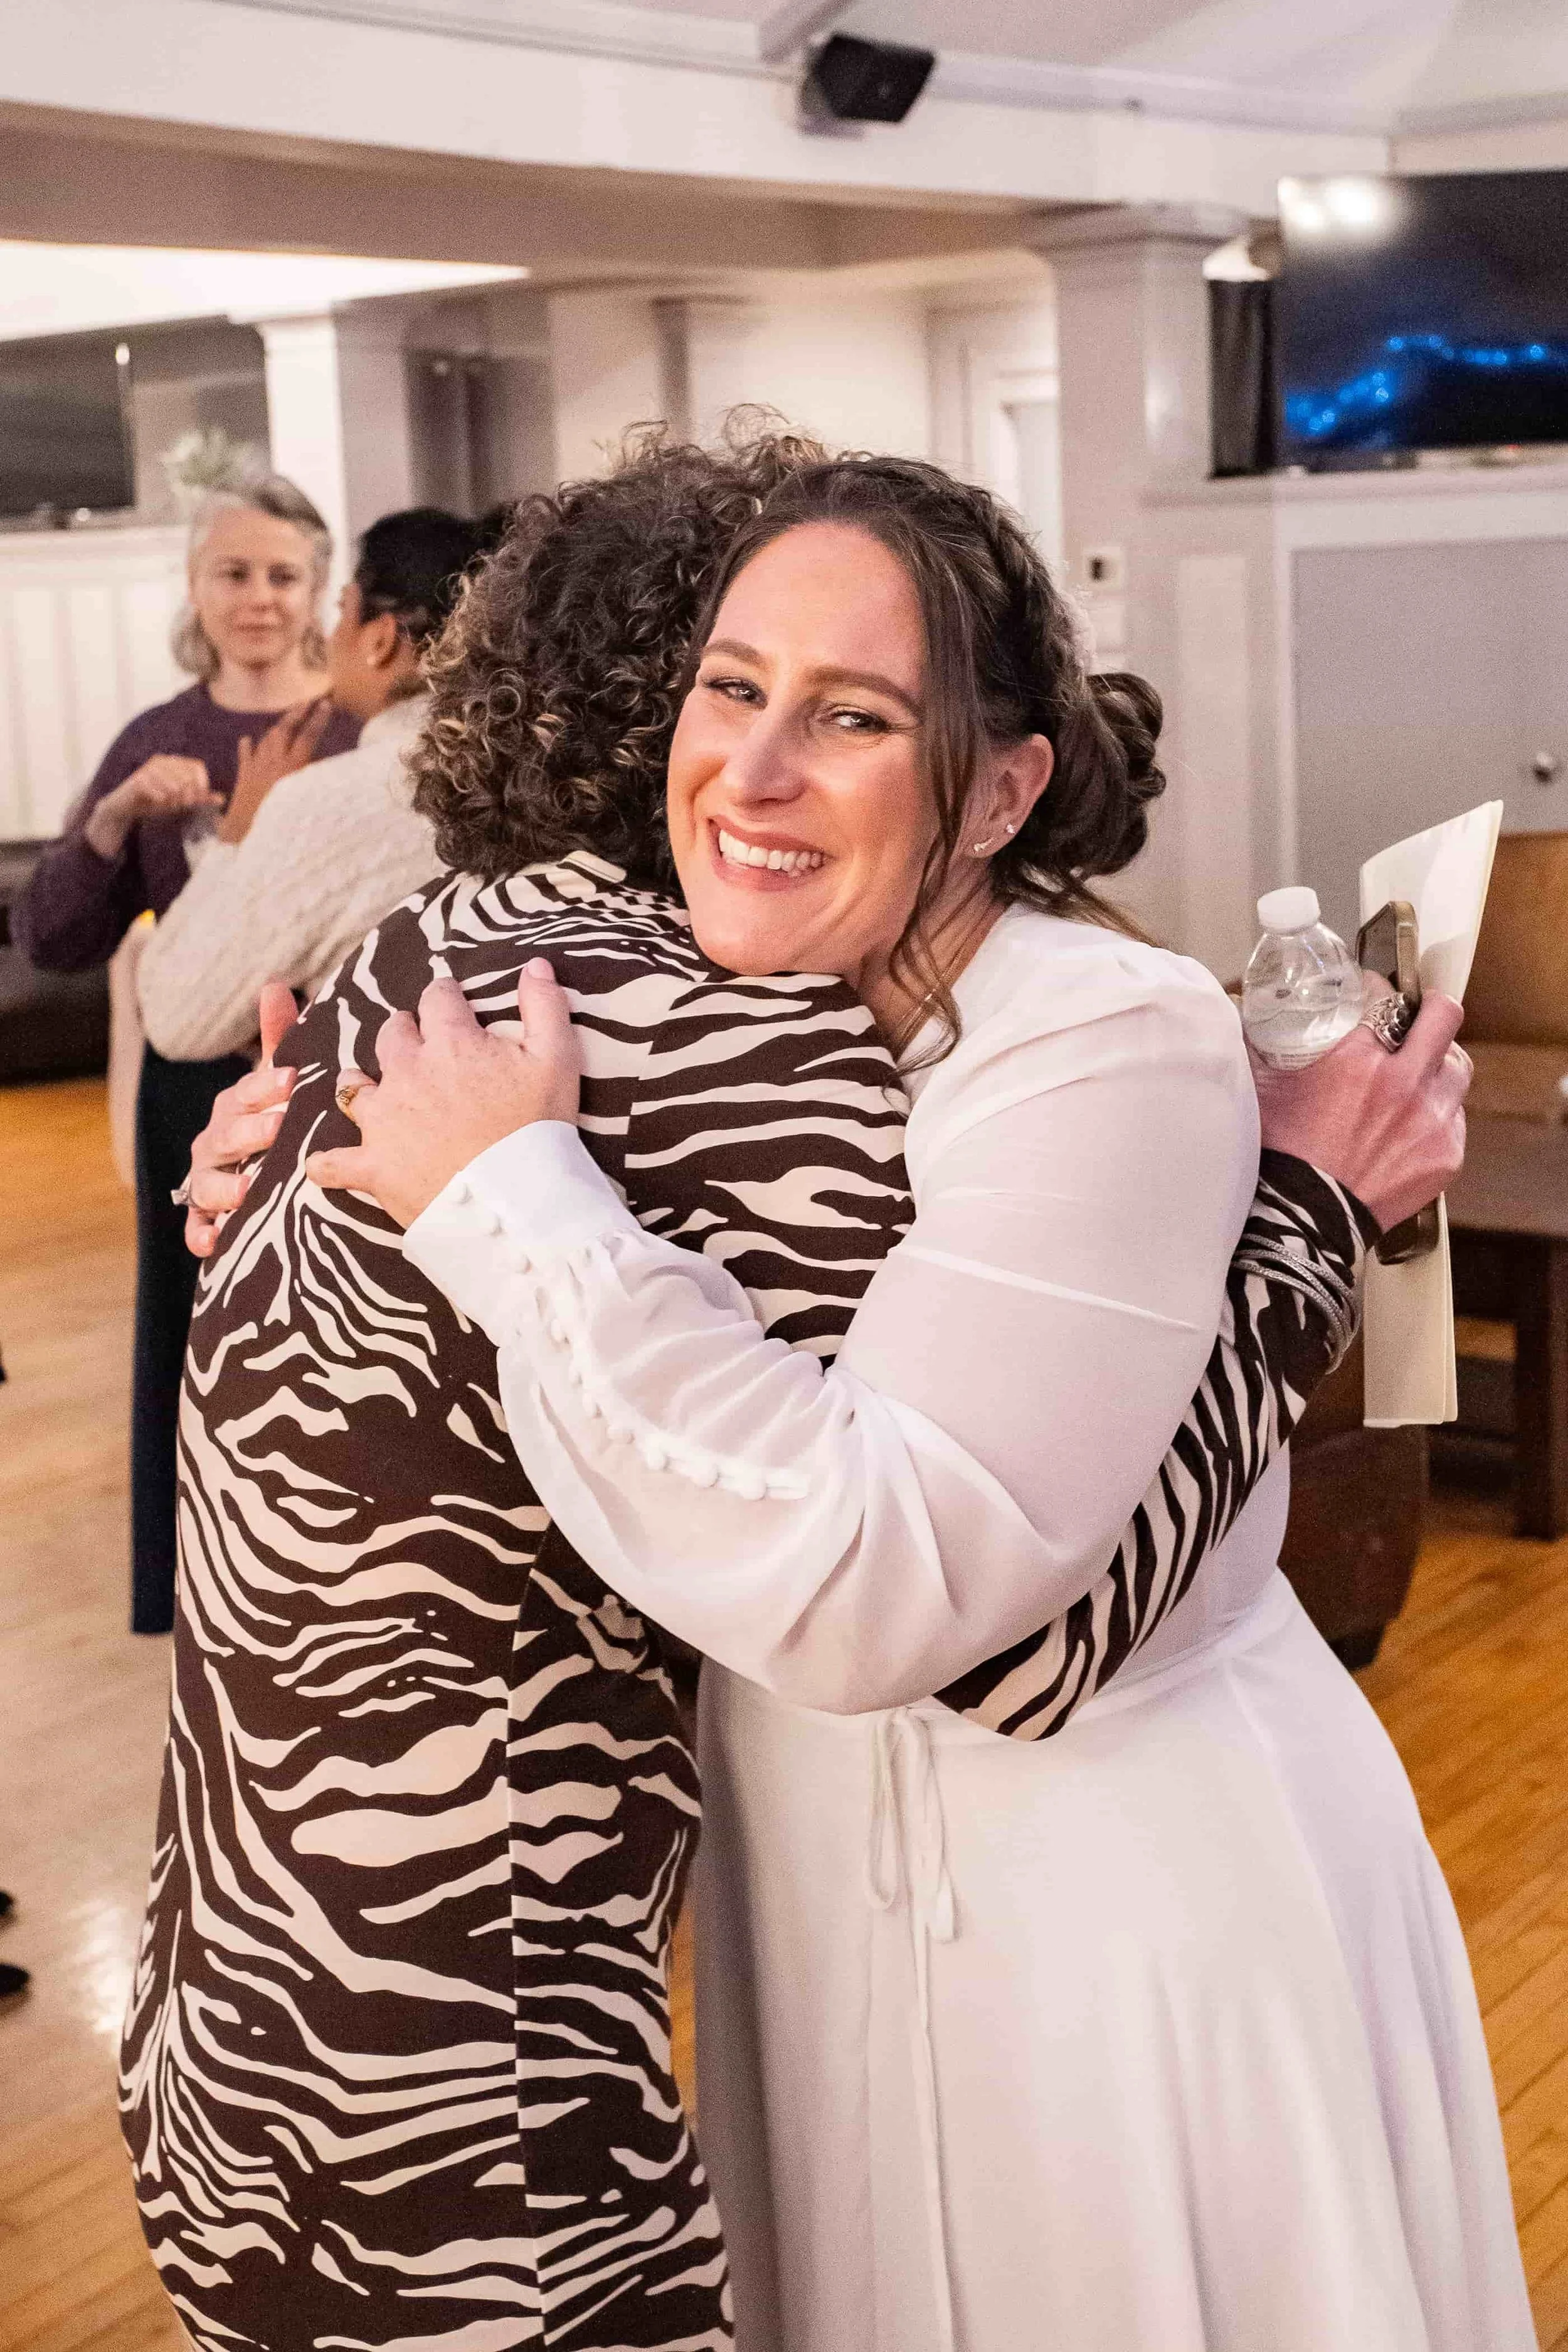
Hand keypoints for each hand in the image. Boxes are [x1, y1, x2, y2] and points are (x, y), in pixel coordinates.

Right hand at [84, 755, 217, 860]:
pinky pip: (157, 790)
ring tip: (170, 804)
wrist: (126, 807)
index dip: (202, 783)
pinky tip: (158, 802)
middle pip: (187, 775)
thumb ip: (200, 798)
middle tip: (182, 805)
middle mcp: (162, 761)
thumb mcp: (180, 800)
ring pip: (173, 783)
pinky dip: (161, 798)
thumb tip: (222, 799)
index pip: (197, 766)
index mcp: (174, 762)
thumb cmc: (154, 801)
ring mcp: (149, 768)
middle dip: (188, 794)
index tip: (198, 799)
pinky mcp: (138, 779)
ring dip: (174, 798)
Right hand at [183, 983, 299, 1257]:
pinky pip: (197, 1227)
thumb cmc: (273, 1117)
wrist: (261, 1174)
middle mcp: (216, 1140)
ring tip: (248, 1191)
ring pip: (207, 1183)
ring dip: (225, 1188)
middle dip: (252, 1133)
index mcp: (236, 1104)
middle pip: (228, 1136)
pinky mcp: (206, 1217)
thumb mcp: (280, 1082)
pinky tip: (214, 1241)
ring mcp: (208, 1179)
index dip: (267, 1086)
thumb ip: (280, 1038)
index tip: (291, 1079)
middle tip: (280, 1130)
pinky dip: (201, 1234)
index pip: (249, 1092)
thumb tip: (275, 983)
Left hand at [219, 697, 335, 843]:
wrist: (245, 834)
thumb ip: (315, 782)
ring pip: (266, 739)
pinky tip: (247, 740)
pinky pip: (245, 755)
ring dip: (277, 727)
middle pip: (285, 730)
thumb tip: (328, 767)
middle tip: (306, 702)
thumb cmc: (280, 823)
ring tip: (285, 720)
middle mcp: (273, 763)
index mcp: (291, 768)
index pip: (308, 737)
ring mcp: (256, 767)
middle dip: (296, 713)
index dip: (318, 719)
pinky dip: (247, 746)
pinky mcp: (243, 777)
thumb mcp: (304, 803)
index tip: (326, 704)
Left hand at [304, 961, 579, 1228]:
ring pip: (352, 1085)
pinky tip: (323, 1163)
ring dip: (360, 1082)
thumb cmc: (540, 1129)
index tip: (452, 1004)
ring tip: (372, 1090)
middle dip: (404, 1033)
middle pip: (392, 1034)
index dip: (445, 997)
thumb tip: (536, 964)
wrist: (515, 1202)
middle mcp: (407, 1071)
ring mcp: (384, 1120)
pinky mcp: (373, 1166)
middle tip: (420, 1046)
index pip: (437, 998)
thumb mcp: (557, 1060)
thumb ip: (545, 1006)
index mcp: (450, 1042)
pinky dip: (326, 1163)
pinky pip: (332, 1163)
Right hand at [1253, 990, 1470, 1233]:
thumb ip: (1258, 1042)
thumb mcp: (1260, 1088)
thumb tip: (1236, 1006)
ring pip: (1458, 1067)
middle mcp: (1402, 1083)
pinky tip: (1412, 1125)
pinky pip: (1455, 1118)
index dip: (1378, 989)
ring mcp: (1430, 1120)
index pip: (1384, 997)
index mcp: (1355, 1059)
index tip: (1372, 994)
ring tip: (1420, 1072)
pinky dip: (1437, 1115)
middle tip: (1418, 1015)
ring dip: (1439, 1063)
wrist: (1303, 1222)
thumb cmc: (1278, 1158)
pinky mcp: (1445, 1155)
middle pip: (1443, 1016)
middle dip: (1430, 1009)